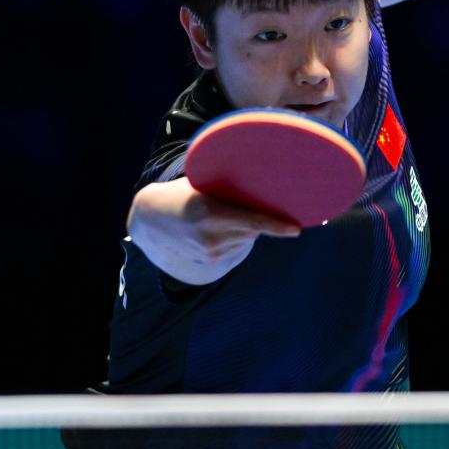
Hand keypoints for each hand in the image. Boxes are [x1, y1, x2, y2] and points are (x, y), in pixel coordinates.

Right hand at [127, 177, 301, 284]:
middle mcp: (211, 238)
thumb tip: (264, 182)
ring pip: (247, 241)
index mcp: (210, 213)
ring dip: (244, 231)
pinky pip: (238, 252)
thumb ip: (230, 189)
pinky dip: (236, 241)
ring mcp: (211, 255)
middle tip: (236, 206)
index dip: (276, 225)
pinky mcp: (211, 267)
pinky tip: (218, 233)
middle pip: (253, 230)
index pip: (252, 220)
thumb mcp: (202, 185)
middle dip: (255, 219)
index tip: (296, 229)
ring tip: (220, 219)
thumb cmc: (183, 194)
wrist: (152, 221)